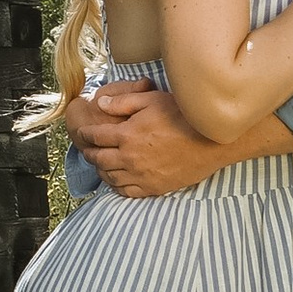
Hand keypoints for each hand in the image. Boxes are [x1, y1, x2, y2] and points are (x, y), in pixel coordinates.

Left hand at [69, 86, 225, 198]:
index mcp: (127, 135)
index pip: (95, 136)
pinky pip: (126, 191)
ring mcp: (141, 175)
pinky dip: (116, 186)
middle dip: (89, 152)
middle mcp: (130, 158)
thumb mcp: (151, 100)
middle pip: (98, 158)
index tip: (82, 132)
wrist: (210, 142)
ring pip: (109, 177)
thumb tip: (99, 103)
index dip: (85, 134)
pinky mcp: (153, 187)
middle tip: (86, 149)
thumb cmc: (183, 116)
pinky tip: (115, 180)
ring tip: (99, 163)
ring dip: (100, 170)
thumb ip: (122, 102)